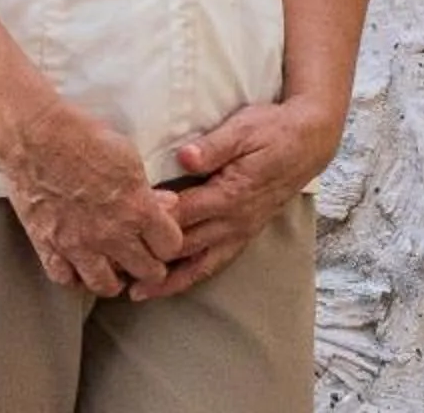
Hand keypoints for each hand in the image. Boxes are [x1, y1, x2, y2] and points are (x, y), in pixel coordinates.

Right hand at [0, 97, 184, 296]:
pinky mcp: (47, 244)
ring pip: (106, 286)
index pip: (170, 246)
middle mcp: (110, 234)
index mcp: (136, 209)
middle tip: (140, 252)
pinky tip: (76, 262)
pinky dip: (73, 274)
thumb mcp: (126, 155)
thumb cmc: (80, 135)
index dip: (167, 241)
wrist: (32, 133)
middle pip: (147, 272)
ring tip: (110, 264)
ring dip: (112, 277)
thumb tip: (167, 206)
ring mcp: (77, 244)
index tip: (159, 235)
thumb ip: (148, 189)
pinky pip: (65, 279)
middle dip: (148, 262)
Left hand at [127, 98, 339, 301]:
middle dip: (151, 260)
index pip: (182, 214)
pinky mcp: (244, 232)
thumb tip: (184, 157)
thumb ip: (213, 146)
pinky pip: (216, 262)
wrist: (308, 142)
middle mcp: (234, 220)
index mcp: (229, 195)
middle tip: (115, 272)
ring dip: (171, 280)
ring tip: (139, 293)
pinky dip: (193, 276)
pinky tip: (174, 284)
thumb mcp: (243, 129)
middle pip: (186, 247)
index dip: (151, 224)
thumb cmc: (272, 131)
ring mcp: (241, 230)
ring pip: (201, 264)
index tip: (120, 231)